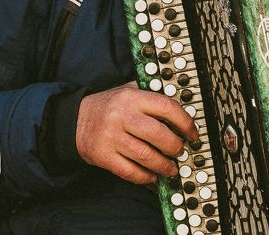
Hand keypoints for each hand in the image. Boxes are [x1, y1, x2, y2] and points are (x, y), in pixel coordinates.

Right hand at [75, 82, 197, 184]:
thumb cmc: (109, 107)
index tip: (192, 133)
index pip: (166, 108)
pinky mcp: (103, 156)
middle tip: (181, 152)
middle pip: (158, 135)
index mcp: (132, 97)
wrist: (75, 120)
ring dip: (164, 165)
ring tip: (171, 167)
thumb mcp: (128, 91)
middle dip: (176, 147)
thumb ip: (151, 96)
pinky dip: (145, 177)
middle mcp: (121, 116)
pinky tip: (153, 176)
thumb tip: (183, 111)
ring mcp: (111, 137)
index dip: (185, 123)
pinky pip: (130, 171)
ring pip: (146, 156)